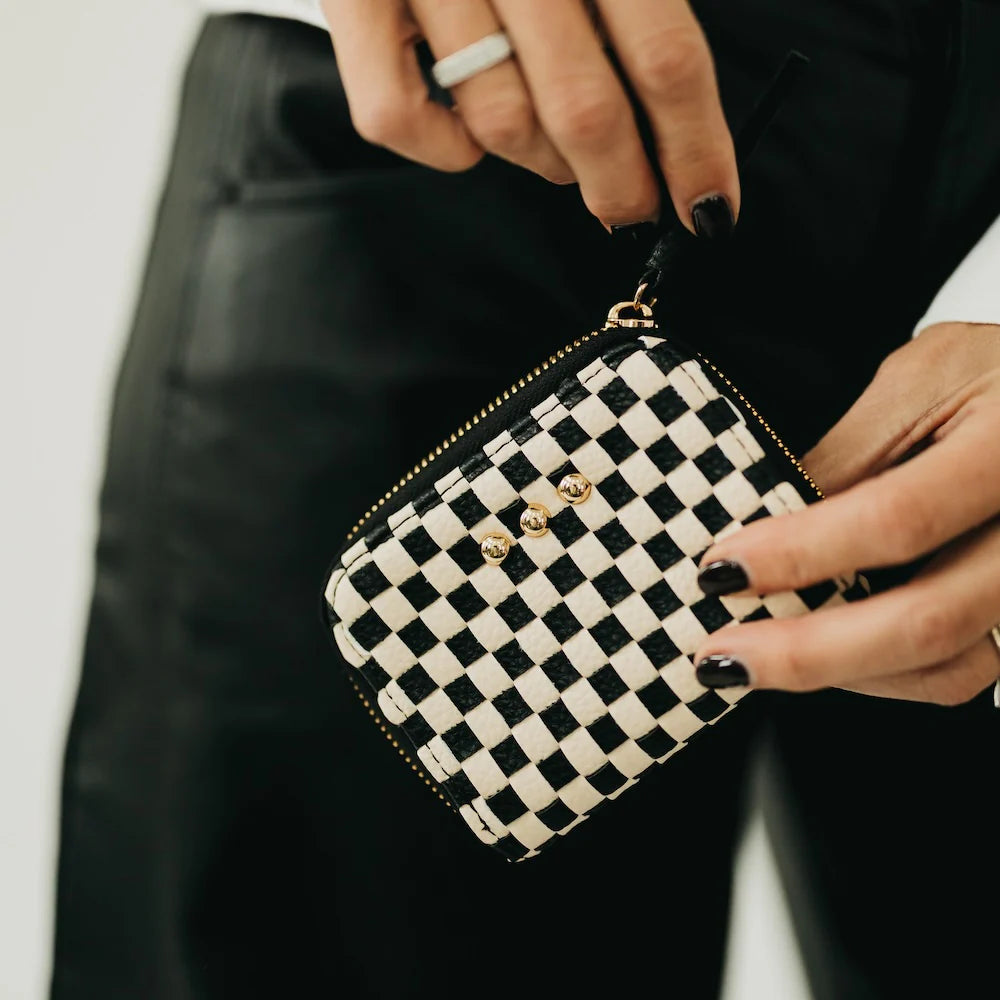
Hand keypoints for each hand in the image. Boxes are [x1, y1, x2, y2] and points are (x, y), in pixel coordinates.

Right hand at [320, 0, 738, 234]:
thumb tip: (668, 118)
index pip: (665, 57)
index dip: (695, 147)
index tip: (710, 206)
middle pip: (585, 109)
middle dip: (621, 186)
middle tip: (633, 210)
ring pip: (502, 124)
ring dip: (543, 162)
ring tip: (557, 151)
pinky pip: (399, 120)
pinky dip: (446, 150)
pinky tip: (470, 134)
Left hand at [693, 322, 999, 705]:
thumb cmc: (990, 375)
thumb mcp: (918, 381)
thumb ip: (849, 453)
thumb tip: (759, 522)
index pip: (897, 517)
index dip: (801, 554)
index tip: (721, 569)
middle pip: (927, 622)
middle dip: (807, 654)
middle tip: (720, 658)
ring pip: (948, 666)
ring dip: (842, 675)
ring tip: (762, 662)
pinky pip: (962, 670)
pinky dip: (886, 676)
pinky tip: (829, 655)